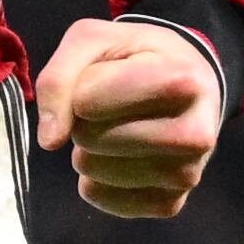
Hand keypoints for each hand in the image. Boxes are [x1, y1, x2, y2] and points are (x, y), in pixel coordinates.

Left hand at [34, 17, 224, 217]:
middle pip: (90, 139)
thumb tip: (49, 141)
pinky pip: (105, 200)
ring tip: (117, 127)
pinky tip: (116, 158)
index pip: (86, 101)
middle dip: (83, 120)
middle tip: (111, 106)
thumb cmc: (138, 58)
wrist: (192, 86)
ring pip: (94, 172)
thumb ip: (59, 79)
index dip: (80, 87)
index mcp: (180, 82)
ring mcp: (186, 174)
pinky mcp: (172, 203)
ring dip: (88, 150)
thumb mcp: (93, 41)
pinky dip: (95, 181)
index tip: (105, 77)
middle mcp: (194, 135)